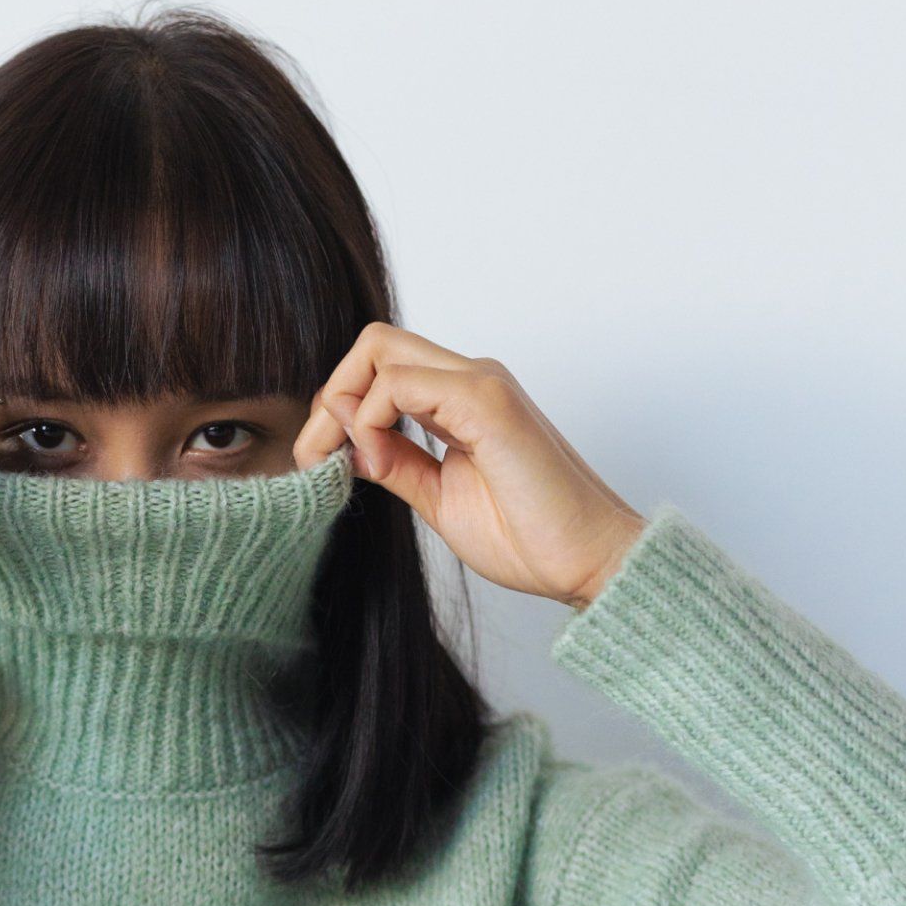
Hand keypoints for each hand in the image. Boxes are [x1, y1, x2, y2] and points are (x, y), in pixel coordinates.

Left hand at [292, 321, 646, 609]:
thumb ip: (394, 463)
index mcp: (459, 399)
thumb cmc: (528, 536)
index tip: (320, 460)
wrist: (589, 563)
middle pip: (373, 343)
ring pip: (380, 350)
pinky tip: (378, 461)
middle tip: (315, 457)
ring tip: (344, 464)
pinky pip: (401, 383)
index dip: (337, 405)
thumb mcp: (436, 498)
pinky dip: (371, 420)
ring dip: (343, 407)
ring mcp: (481, 384)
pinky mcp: (487, 402)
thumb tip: (345, 442)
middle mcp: (470, 379)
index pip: (378, 366)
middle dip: (329, 396)